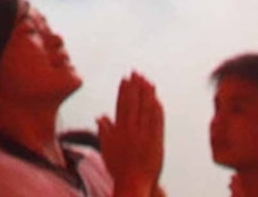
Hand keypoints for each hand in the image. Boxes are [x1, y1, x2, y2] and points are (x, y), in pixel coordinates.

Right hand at [95, 72, 163, 196]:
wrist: (133, 184)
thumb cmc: (118, 169)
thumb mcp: (107, 149)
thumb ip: (105, 130)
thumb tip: (100, 116)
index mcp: (119, 130)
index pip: (121, 105)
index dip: (124, 90)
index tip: (125, 78)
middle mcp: (131, 130)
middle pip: (134, 103)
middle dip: (136, 86)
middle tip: (137, 72)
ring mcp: (145, 135)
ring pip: (146, 110)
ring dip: (147, 94)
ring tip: (148, 81)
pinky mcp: (156, 141)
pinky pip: (157, 122)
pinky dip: (157, 110)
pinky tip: (158, 100)